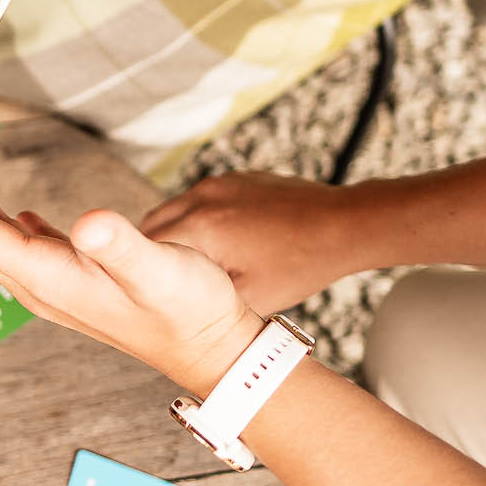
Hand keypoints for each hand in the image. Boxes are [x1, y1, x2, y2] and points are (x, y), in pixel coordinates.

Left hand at [0, 147, 262, 397]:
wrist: (213, 348)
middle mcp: (39, 283)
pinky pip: (20, 245)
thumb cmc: (189, 310)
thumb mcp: (159, 269)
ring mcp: (53, 283)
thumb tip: (88, 223)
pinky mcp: (73, 279)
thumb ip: (121, 245)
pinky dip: (0, 218)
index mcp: (47, 277)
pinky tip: (6, 210)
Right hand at [142, 172, 364, 314]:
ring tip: (197, 263)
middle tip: (167, 281)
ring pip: (175, 209)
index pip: (146, 250)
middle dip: (154, 252)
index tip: (144, 290)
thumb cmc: (299, 265)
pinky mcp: (235, 178)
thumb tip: (179, 307)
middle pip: (152, 225)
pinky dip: (201, 219)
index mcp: (199, 229)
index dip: (142, 272)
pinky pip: (201, 199)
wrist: (343, 225)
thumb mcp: (249, 299)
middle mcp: (201, 198)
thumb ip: (205, 301)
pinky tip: (226, 241)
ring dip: (177, 234)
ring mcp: (218, 183)